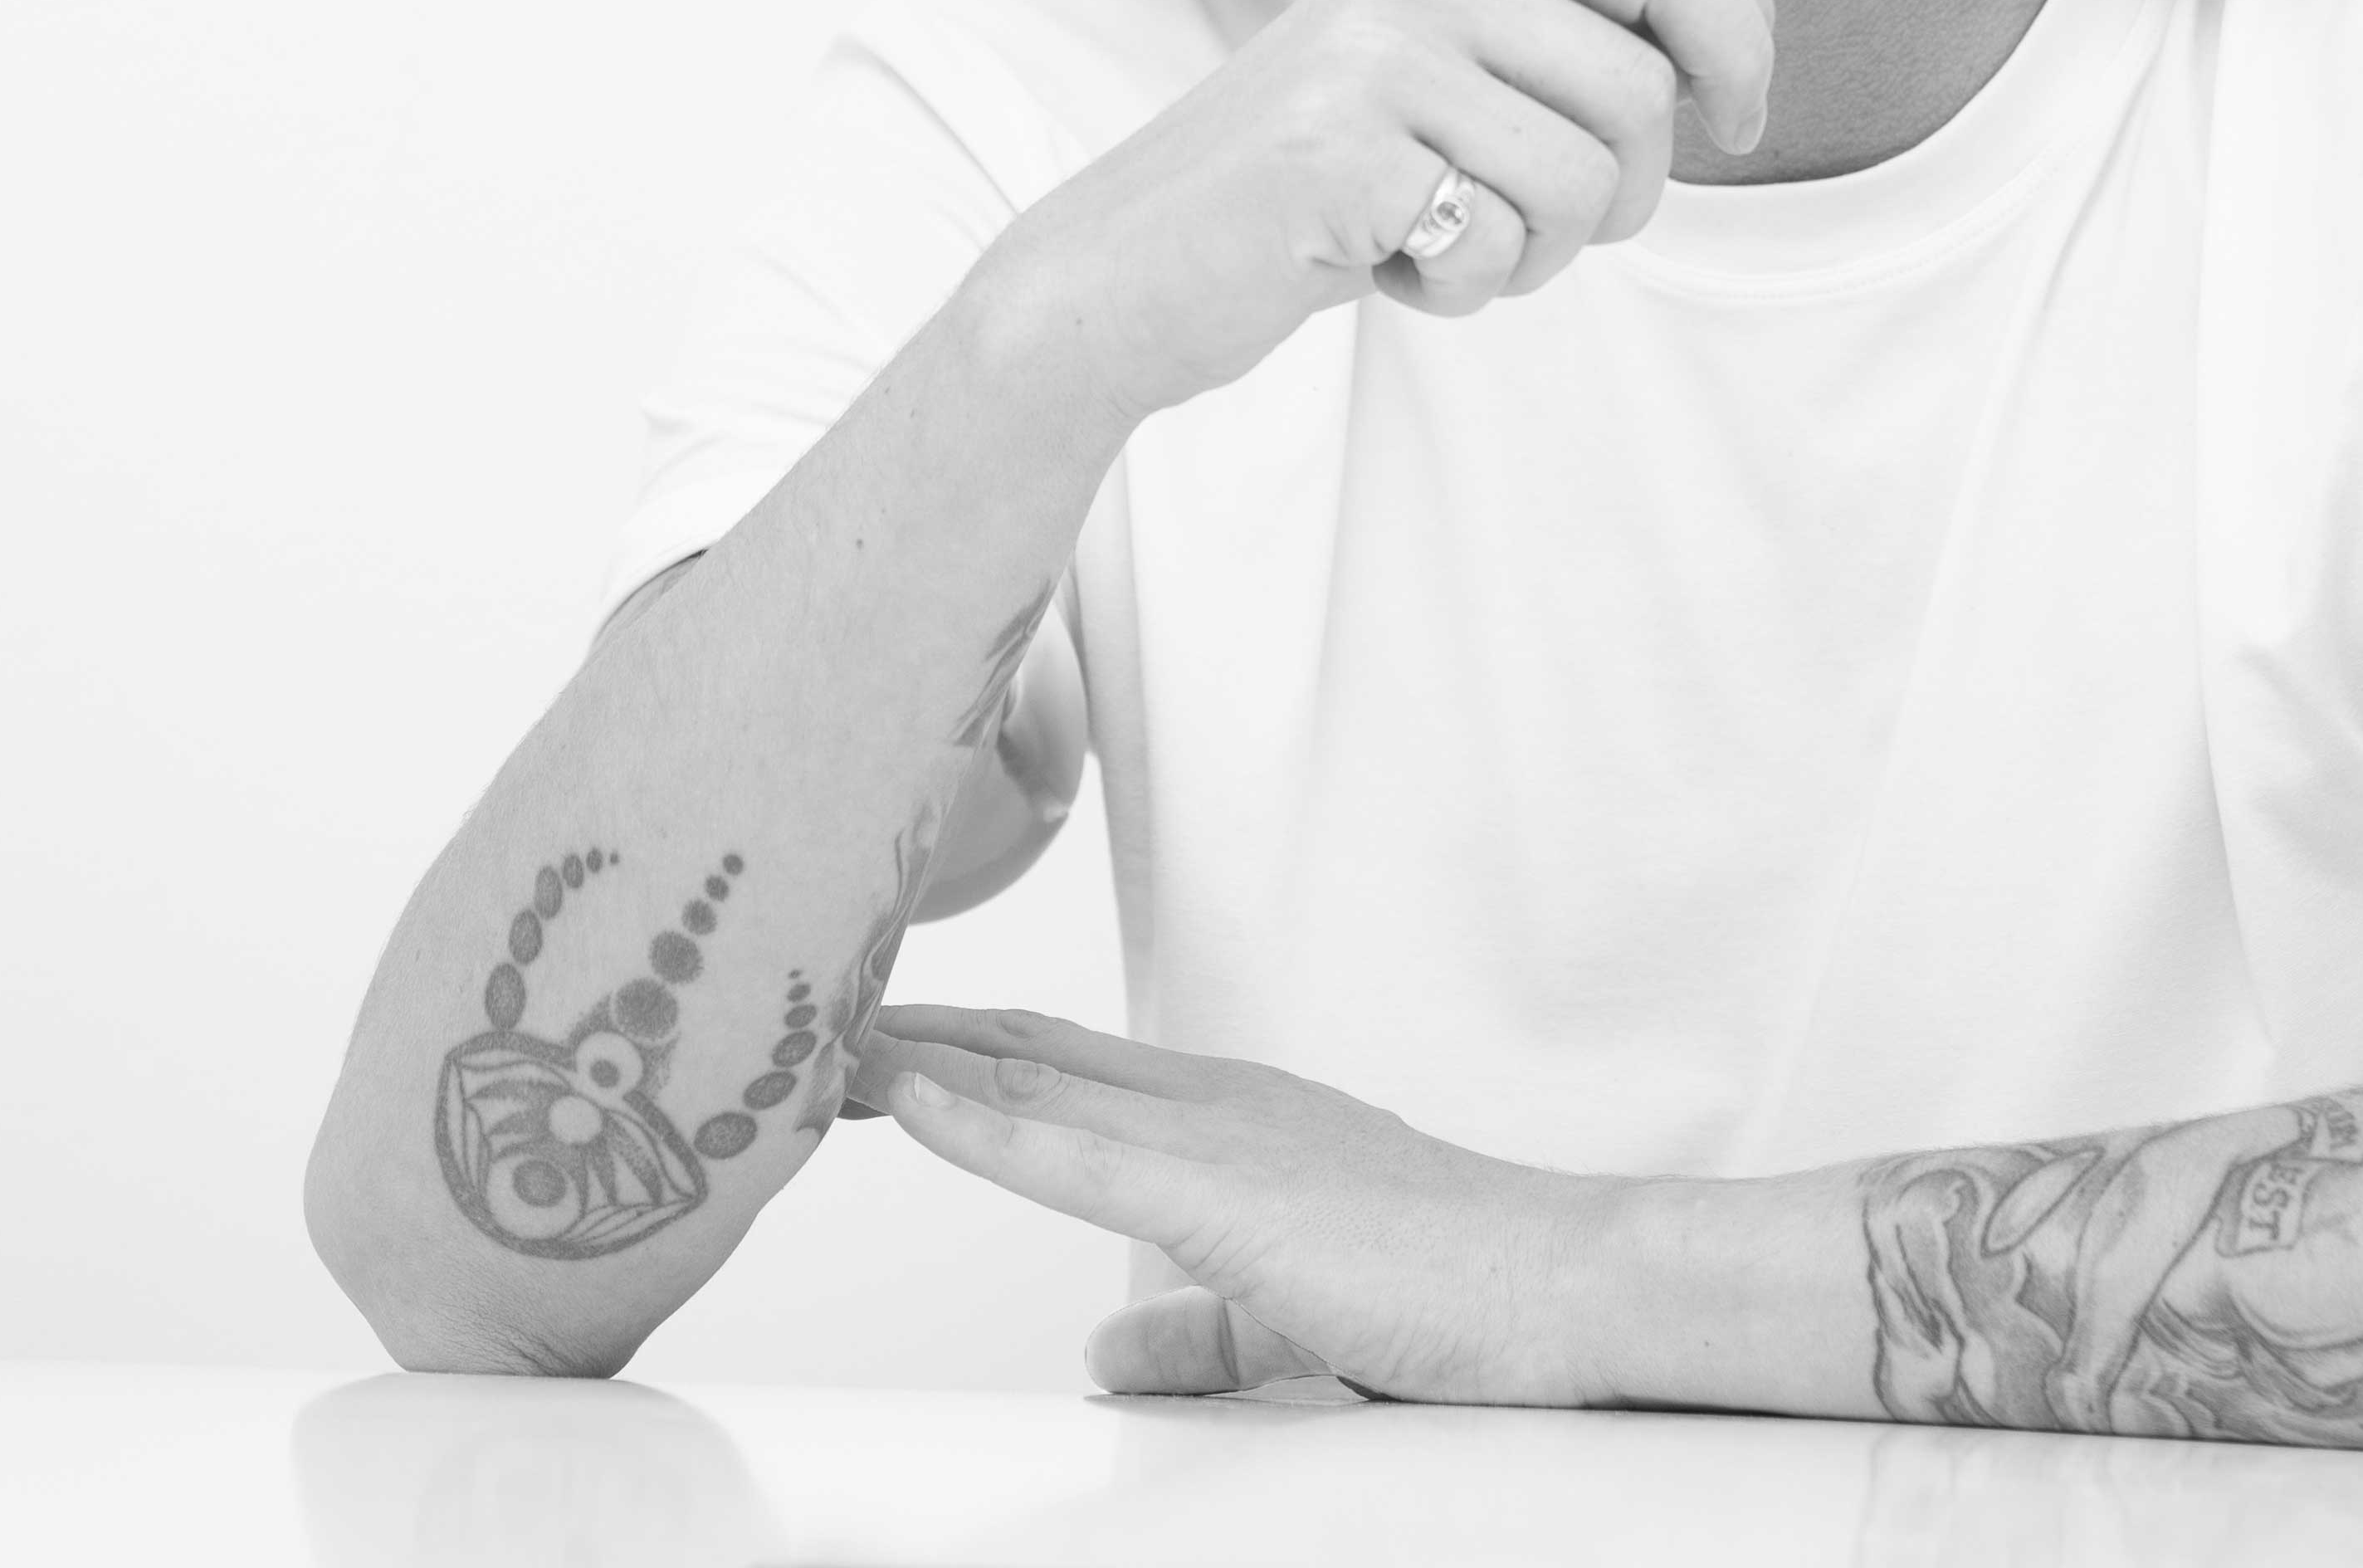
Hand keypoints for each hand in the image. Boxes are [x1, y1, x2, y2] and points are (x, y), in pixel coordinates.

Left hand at [850, 1003, 1632, 1403]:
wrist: (1558, 1282)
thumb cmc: (1455, 1294)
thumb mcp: (1290, 1322)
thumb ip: (1194, 1336)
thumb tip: (1104, 1357)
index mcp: (1233, 1123)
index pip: (1068, 1068)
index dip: (963, 1052)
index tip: (871, 1042)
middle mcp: (1214, 1102)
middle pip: (1030, 1049)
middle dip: (913, 1032)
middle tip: (805, 1006)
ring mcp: (1218, 1135)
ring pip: (1033, 1075)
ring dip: (916, 1054)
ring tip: (812, 1031)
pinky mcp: (1224, 1192)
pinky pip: (1072, 1148)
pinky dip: (978, 1119)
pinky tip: (905, 1097)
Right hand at [976, 0, 1777, 419]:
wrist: (1125, 266)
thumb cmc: (1316, 181)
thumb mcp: (1447, 72)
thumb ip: (1574, 34)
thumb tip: (1754, 13)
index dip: (1736, 41)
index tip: (1737, 123)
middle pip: (1643, 94)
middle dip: (1623, 198)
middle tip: (1527, 226)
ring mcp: (1373, 58)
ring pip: (1584, 183)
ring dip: (1535, 255)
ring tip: (1441, 242)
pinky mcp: (1336, 155)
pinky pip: (1493, 248)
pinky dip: (1459, 292)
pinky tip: (1382, 267)